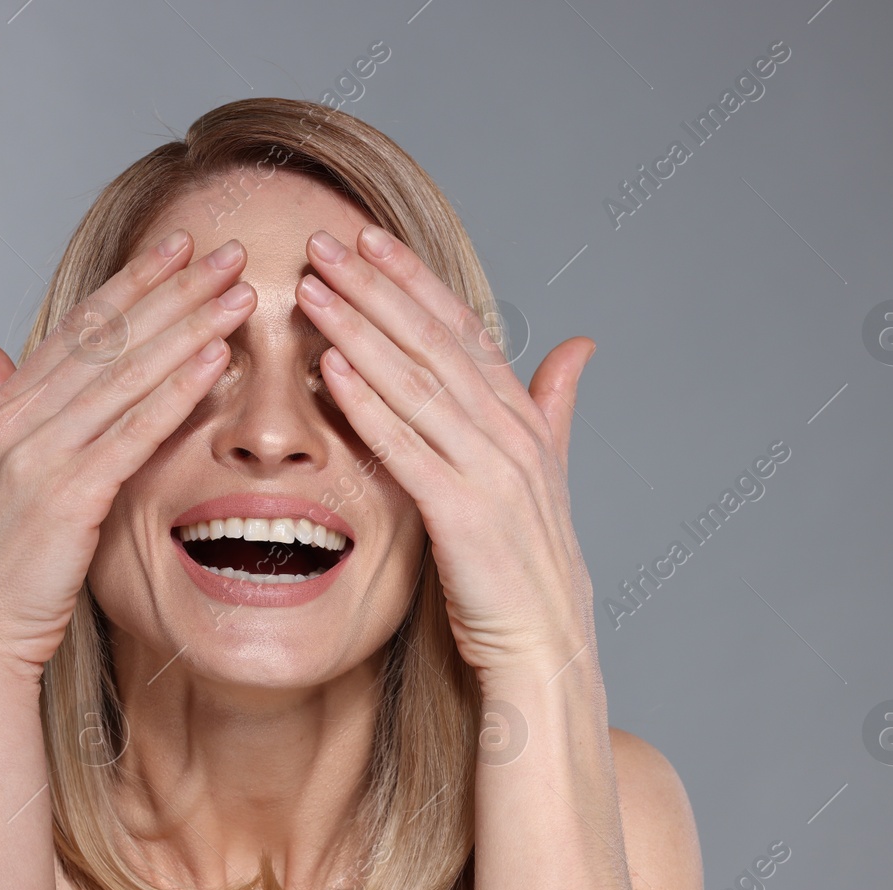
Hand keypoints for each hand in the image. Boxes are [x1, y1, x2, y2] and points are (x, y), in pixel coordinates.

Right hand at [0, 232, 256, 677]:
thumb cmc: (4, 557)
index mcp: (9, 408)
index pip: (81, 327)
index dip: (133, 281)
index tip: (180, 243)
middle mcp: (20, 421)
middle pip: (109, 338)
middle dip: (173, 288)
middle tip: (227, 250)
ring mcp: (42, 456)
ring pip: (125, 374)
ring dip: (186, 327)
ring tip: (236, 294)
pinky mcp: (68, 497)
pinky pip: (132, 432)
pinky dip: (176, 392)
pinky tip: (214, 361)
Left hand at [294, 225, 599, 690]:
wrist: (546, 648)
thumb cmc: (528, 567)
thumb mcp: (547, 475)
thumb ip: (553, 406)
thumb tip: (579, 346)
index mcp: (523, 419)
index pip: (462, 329)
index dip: (413, 280)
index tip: (367, 238)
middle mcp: (511, 434)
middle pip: (433, 342)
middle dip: (375, 288)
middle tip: (322, 242)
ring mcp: (491, 472)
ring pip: (416, 383)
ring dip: (360, 330)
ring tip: (313, 289)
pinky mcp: (464, 514)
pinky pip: (407, 447)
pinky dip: (368, 405)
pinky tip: (330, 370)